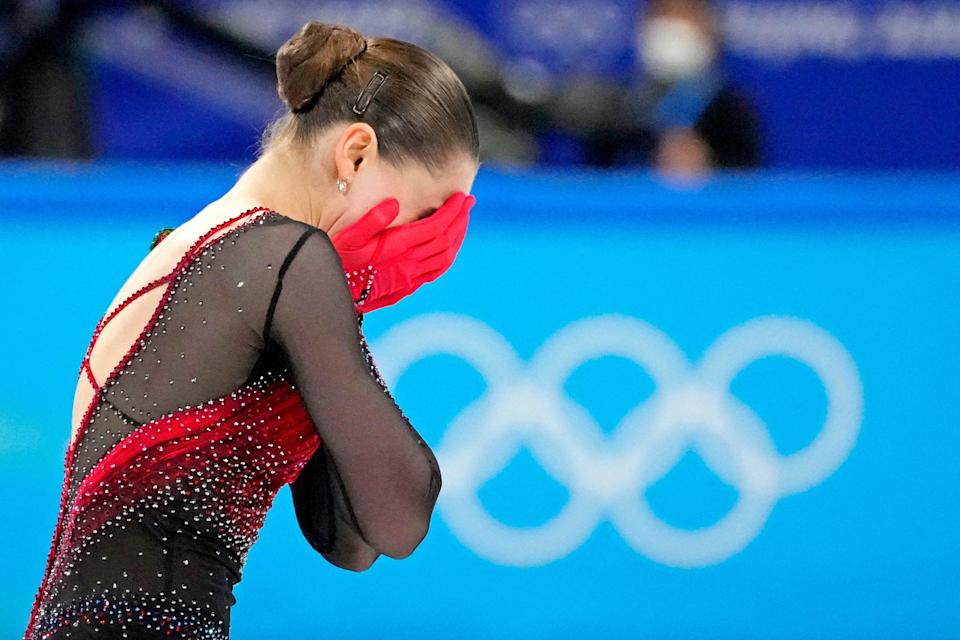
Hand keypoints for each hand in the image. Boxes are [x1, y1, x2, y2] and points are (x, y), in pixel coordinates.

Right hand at [330, 191, 474, 312]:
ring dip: (459, 237)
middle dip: (461, 219)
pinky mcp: (407, 287)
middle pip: (446, 240)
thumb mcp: (348, 237)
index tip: (461, 197)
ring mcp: (410, 278)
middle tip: (469, 202)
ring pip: (445, 257)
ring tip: (464, 220)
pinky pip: (437, 271)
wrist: (333, 296)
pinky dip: (449, 256)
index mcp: (397, 247)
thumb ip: (372, 219)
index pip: (435, 226)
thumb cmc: (337, 262)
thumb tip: (394, 203)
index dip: (452, 211)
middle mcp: (408, 263)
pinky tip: (451, 247)